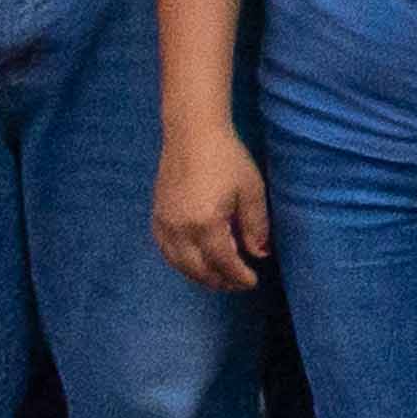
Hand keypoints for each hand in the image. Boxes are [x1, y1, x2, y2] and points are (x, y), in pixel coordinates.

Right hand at [147, 109, 267, 294]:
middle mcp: (180, 228)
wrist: (192, 133)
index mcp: (206, 223)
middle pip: (199, 269)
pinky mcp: (157, 216)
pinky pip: (165, 250)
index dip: (238, 277)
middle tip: (238, 284)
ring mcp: (165, 223)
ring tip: (219, 278)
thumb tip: (259, 254)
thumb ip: (255, 226)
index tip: (252, 282)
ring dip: (199, 276)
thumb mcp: (251, 191)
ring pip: (179, 264)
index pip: (223, 263)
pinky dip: (180, 263)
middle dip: (220, 282)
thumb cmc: (226, 158)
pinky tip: (194, 262)